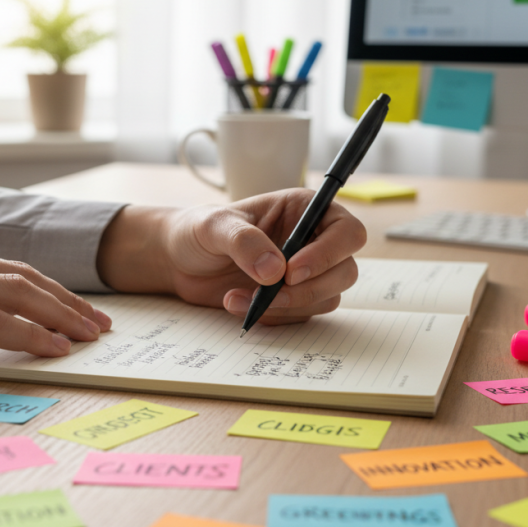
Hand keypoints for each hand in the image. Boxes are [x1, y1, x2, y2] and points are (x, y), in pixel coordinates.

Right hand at [0, 237, 111, 390]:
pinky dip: (32, 333)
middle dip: (68, 300)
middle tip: (98, 323)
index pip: (4, 267)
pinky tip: (55, 349)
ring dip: (62, 315)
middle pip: (22, 275)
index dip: (47, 288)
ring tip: (90, 337)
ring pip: (17, 292)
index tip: (73, 308)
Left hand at [97, 189, 366, 324]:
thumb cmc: (199, 231)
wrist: (180, 261)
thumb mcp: (215, 227)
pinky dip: (272, 316)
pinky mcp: (294, 299)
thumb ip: (244, 242)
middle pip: (345, 270)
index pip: (347, 231)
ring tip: (238, 298)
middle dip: (309, 289)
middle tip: (271, 293)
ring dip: (286, 306)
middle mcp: (313, 240)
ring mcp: (307, 272)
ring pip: (326, 298)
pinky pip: (301, 316)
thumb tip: (275, 271)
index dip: (329, 253)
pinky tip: (238, 304)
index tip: (292, 271)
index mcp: (305, 210)